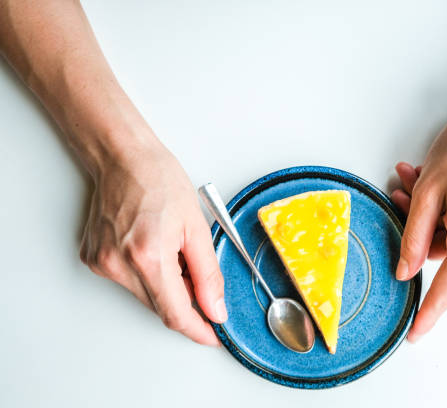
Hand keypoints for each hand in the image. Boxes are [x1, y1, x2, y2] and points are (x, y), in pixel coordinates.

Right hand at [79, 140, 225, 344]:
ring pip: (144, 296)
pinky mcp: (93, 259)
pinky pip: (128, 281)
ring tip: (170, 248)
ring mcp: (102, 263)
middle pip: (160, 306)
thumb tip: (215, 309)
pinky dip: (147, 274)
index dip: (197, 329)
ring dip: (166, 285)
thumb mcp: (197, 227)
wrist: (123, 158)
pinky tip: (151, 246)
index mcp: (148, 256)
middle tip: (196, 273)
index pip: (175, 314)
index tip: (212, 335)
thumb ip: (208, 274)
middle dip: (185, 300)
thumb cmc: (159, 181)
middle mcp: (119, 264)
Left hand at [393, 75, 446, 342]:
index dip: (428, 313)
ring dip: (428, 211)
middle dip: (416, 225)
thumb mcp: (428, 191)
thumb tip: (405, 270)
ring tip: (414, 177)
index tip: (414, 333)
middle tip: (400, 193)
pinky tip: (433, 180)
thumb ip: (412, 236)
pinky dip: (446, 208)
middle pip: (442, 252)